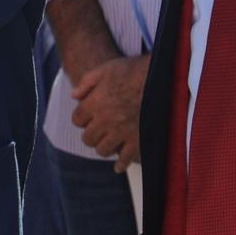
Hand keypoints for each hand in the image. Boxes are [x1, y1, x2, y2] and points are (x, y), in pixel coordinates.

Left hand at [71, 53, 148, 170]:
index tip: (87, 118)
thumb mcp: (107, 68)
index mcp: (95, 102)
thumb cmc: (134, 70)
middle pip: (88, 138)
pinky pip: (124, 159)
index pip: (77, 119)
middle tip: (97, 132)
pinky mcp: (138, 140)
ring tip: (108, 143)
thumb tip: (74, 96)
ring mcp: (121, 132)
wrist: (162, 77)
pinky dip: (120, 164)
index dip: (81, 118)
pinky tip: (119, 166)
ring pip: (103, 150)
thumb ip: (87, 81)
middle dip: (91, 134)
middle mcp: (106, 120)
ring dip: (103, 147)